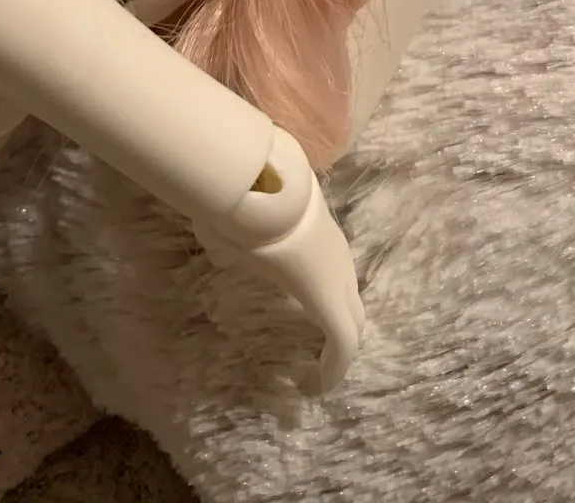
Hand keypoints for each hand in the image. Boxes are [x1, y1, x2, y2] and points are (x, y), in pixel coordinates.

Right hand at [190, 129, 365, 394]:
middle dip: (339, 330)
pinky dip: (334, 367)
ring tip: (317, 375)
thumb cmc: (246, 203)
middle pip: (351, 300)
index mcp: (317, 234)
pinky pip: (343, 342)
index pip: (333, 272)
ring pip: (352, 320)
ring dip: (338, 349)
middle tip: (319, 355)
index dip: (325, 296)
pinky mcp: (332, 303)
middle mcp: (336, 256)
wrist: (262, 189)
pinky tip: (319, 386)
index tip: (309, 317)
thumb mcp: (237, 221)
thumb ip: (231, 240)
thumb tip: (222, 252)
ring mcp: (339, 278)